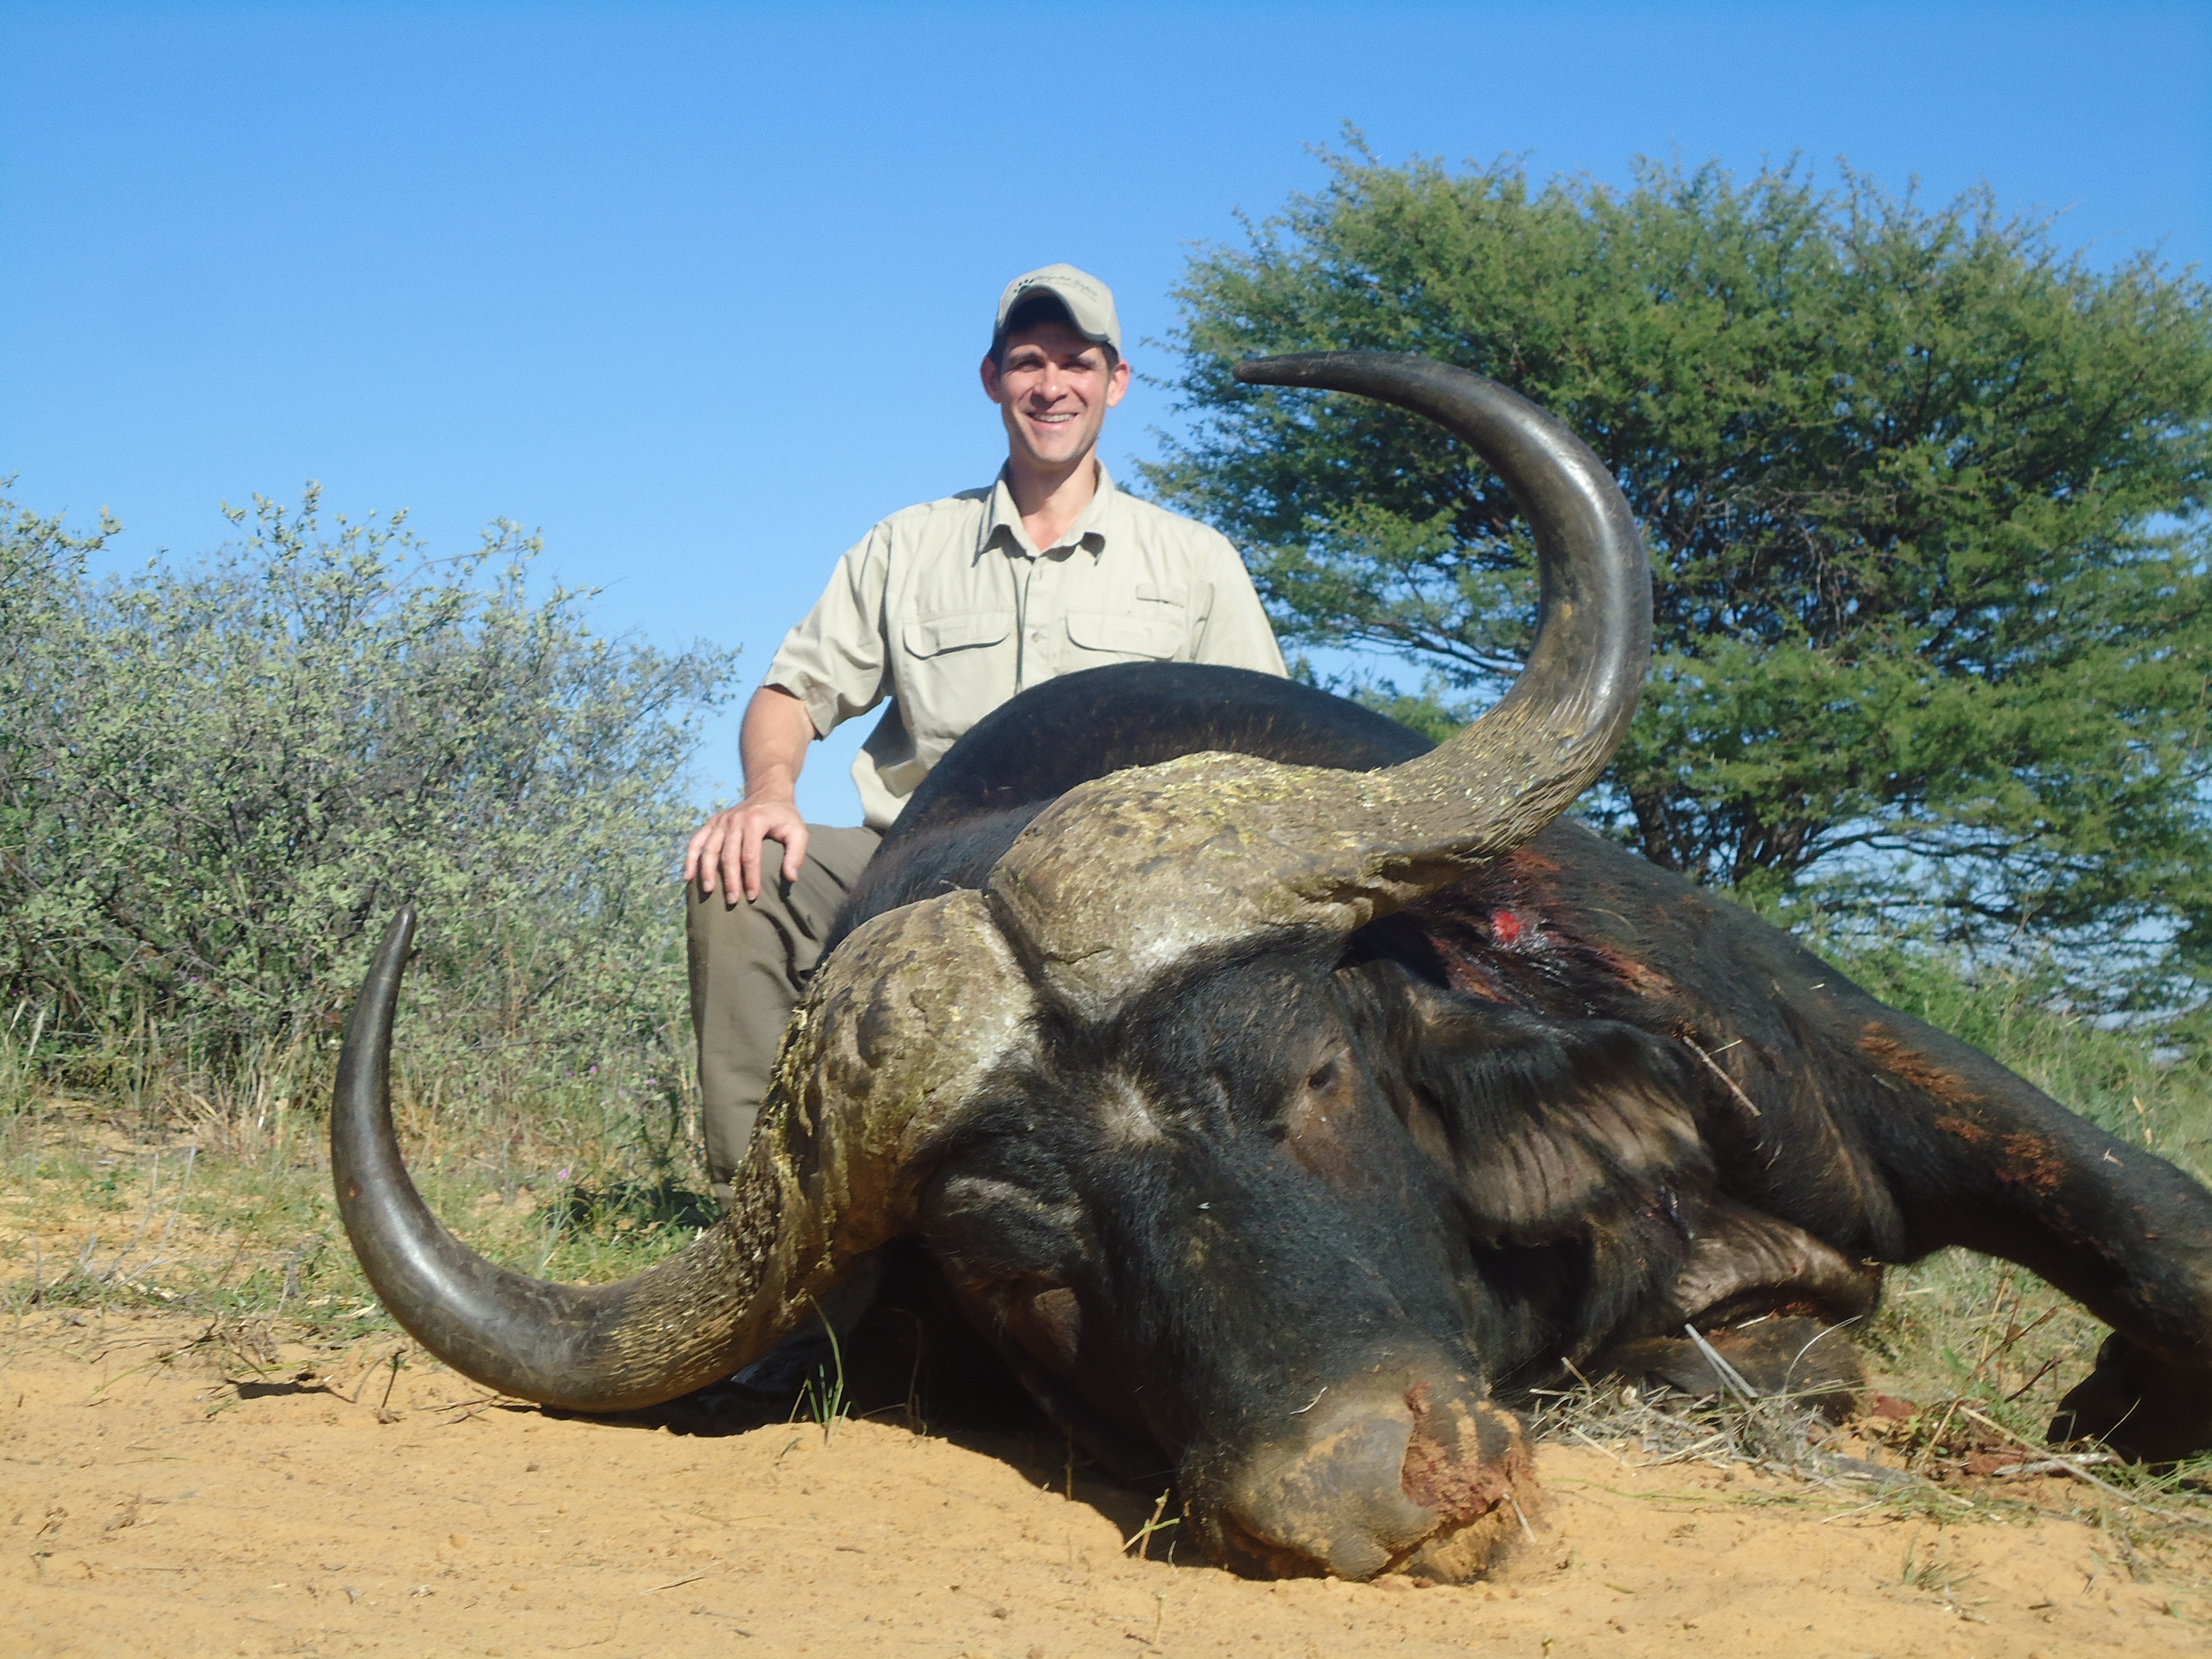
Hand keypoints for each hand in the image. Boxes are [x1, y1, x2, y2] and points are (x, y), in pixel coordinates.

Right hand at [684, 796, 808, 901]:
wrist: (768, 794)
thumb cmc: (785, 817)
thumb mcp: (798, 831)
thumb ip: (796, 854)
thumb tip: (791, 878)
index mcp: (755, 821)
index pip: (750, 856)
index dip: (750, 878)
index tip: (753, 896)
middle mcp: (734, 820)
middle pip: (728, 855)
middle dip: (730, 880)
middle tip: (733, 901)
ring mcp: (721, 821)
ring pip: (709, 849)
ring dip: (707, 872)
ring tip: (709, 891)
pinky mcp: (712, 823)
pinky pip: (696, 841)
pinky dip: (690, 858)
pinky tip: (688, 876)